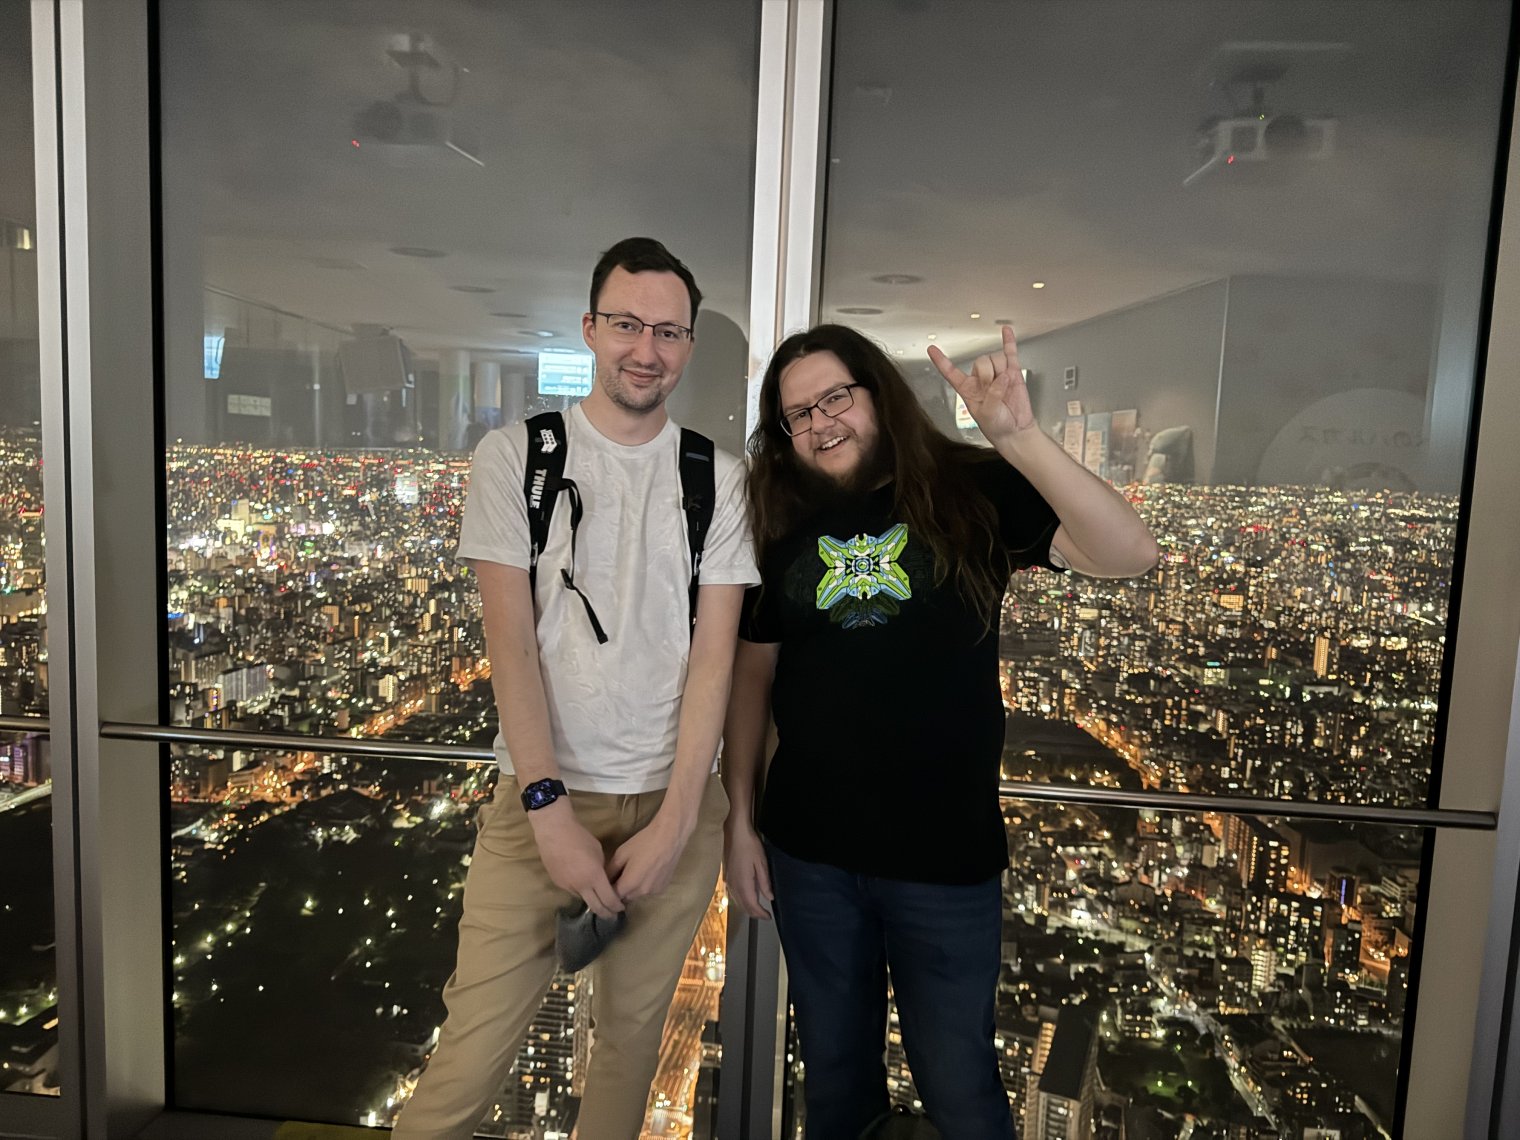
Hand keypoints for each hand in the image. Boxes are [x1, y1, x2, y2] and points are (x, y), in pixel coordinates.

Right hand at [529, 804, 623, 918]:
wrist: (554, 832)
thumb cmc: (580, 837)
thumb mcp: (598, 852)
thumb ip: (602, 869)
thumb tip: (603, 879)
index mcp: (594, 877)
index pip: (608, 900)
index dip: (616, 907)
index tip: (621, 908)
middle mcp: (581, 886)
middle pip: (596, 907)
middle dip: (606, 913)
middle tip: (612, 915)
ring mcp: (567, 886)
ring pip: (583, 899)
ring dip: (592, 900)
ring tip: (598, 898)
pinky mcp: (558, 884)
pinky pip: (572, 891)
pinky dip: (580, 890)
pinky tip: (582, 883)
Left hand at [607, 812, 689, 902]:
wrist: (669, 837)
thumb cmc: (643, 843)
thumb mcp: (621, 853)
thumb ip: (610, 870)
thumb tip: (603, 880)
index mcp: (629, 885)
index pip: (613, 897)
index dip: (609, 889)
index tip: (608, 881)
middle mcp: (641, 893)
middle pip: (625, 897)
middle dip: (621, 890)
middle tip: (622, 874)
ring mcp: (654, 892)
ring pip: (638, 895)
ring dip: (634, 888)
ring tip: (637, 871)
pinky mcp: (663, 888)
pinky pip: (649, 891)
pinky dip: (646, 885)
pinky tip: (649, 871)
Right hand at [723, 820, 773, 919]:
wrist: (734, 832)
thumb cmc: (749, 845)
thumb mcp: (761, 864)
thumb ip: (765, 883)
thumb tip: (769, 897)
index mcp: (743, 883)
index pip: (752, 905)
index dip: (761, 914)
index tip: (768, 917)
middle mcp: (734, 885)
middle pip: (743, 906)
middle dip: (754, 914)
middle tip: (764, 915)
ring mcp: (728, 881)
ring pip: (737, 901)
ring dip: (747, 907)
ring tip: (757, 909)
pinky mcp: (726, 876)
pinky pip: (733, 894)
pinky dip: (740, 900)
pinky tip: (745, 897)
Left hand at [927, 324, 1035, 446]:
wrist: (1015, 431)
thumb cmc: (997, 426)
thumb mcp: (987, 414)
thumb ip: (992, 395)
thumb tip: (1003, 377)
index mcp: (967, 389)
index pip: (951, 372)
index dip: (941, 361)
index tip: (932, 349)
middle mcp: (980, 379)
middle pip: (981, 361)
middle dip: (988, 373)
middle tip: (993, 388)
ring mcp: (997, 374)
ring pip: (996, 358)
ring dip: (1001, 368)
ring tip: (1005, 385)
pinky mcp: (1012, 373)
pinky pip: (1009, 353)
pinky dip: (1008, 341)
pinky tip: (1006, 331)